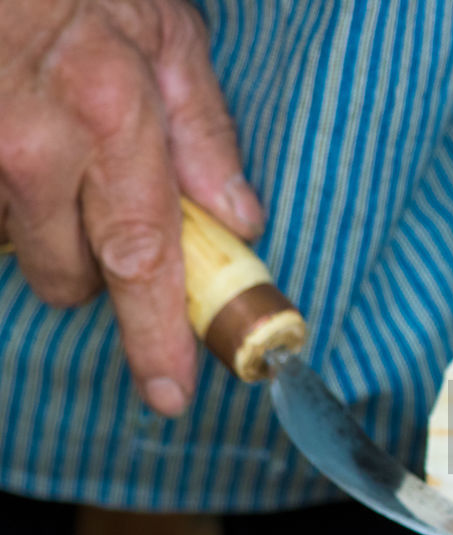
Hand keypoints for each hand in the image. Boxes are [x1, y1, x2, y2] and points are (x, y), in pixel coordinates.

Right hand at [0, 0, 263, 414]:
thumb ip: (205, 132)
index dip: (156, 338)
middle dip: (97, 265)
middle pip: (69, 277)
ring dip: (43, 222)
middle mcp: (28, 152)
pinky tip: (17, 137)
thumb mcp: (165, 31)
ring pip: (17, 245)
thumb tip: (242, 217)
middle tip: (108, 200)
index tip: (170, 392)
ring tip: (54, 146)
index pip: (142, 260)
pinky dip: (5, 195)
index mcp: (108, 120)